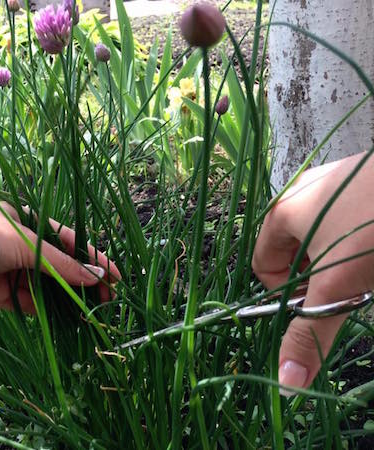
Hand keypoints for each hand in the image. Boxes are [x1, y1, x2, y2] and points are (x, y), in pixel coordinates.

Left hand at [0, 202, 120, 313]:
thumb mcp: (28, 244)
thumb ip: (61, 264)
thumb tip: (96, 276)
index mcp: (28, 223)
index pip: (69, 241)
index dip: (93, 258)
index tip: (115, 276)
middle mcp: (20, 246)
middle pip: (60, 265)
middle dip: (83, 281)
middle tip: (107, 299)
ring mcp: (9, 270)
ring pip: (45, 286)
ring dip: (66, 297)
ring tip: (90, 311)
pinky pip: (26, 302)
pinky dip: (44, 309)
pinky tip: (63, 317)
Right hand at [252, 152, 373, 393]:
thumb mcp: (340, 286)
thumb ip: (311, 333)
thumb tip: (286, 384)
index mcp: (281, 212)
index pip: (262, 265)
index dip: (287, 292)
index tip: (319, 300)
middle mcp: (299, 192)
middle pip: (292, 250)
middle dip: (316, 275)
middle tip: (347, 284)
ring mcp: (331, 180)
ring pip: (321, 235)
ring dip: (338, 258)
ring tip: (366, 263)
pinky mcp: (361, 178)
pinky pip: (345, 218)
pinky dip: (357, 238)